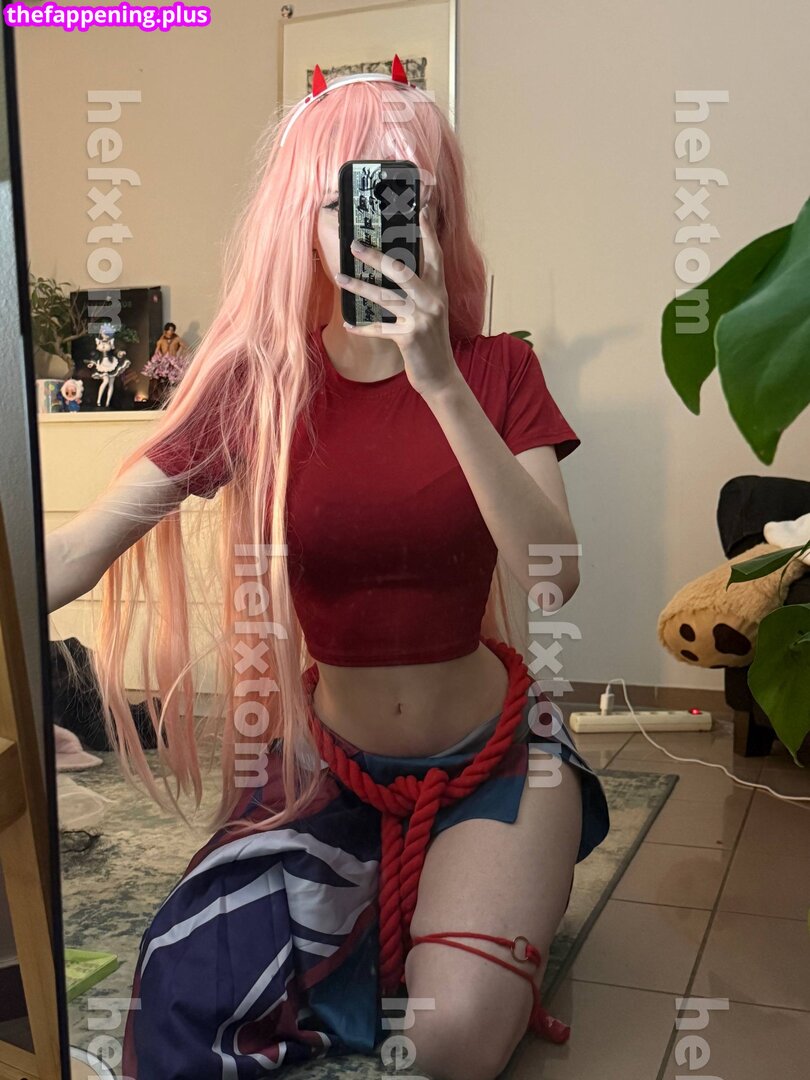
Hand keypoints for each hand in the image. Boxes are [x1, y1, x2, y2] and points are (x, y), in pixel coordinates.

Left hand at [335, 203, 462, 397]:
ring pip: (384, 297)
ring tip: (340, 279)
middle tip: (354, 245)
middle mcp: (432, 300)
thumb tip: (395, 271)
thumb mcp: (431, 312)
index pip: (434, 254)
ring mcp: (420, 318)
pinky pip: (379, 329)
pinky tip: (349, 325)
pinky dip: (363, 328)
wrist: (441, 376)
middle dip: (376, 257)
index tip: (420, 209)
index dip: (427, 232)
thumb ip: (420, 292)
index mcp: (438, 290)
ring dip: (359, 287)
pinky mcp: (409, 337)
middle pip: (401, 270)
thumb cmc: (431, 342)